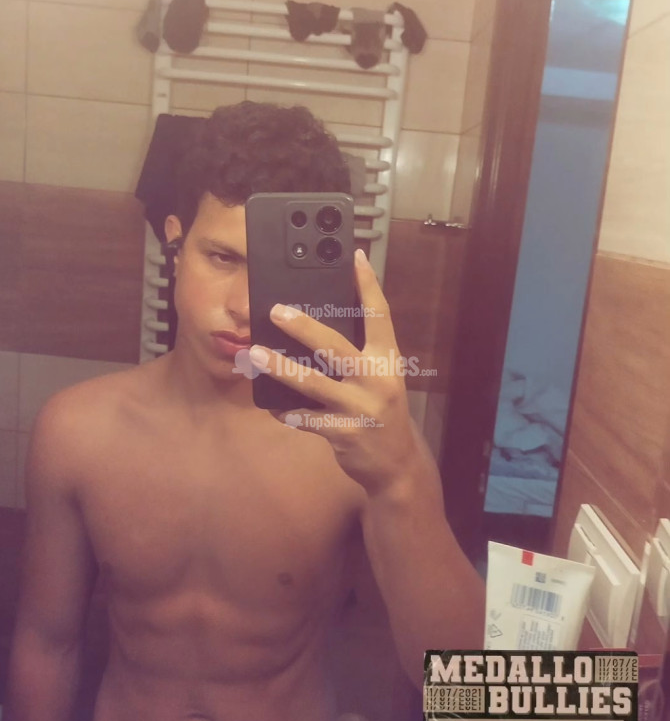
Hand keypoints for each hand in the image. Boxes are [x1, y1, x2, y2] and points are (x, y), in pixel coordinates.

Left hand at [248, 249, 418, 493]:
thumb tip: (316, 327)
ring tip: (255, 353)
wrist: (397, 463)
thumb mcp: (380, 378)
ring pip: (312, 382)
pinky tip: (270, 404)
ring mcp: (359, 408)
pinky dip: (284, 410)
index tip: (354, 257)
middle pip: (335, 346)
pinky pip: (304, 418)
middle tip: (276, 310)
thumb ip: (358, 354)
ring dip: (280, 367)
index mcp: (387, 360)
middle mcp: (376, 380)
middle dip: (303, 327)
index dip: (368, 285)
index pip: (379, 315)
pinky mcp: (343, 433)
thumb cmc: (380, 411)